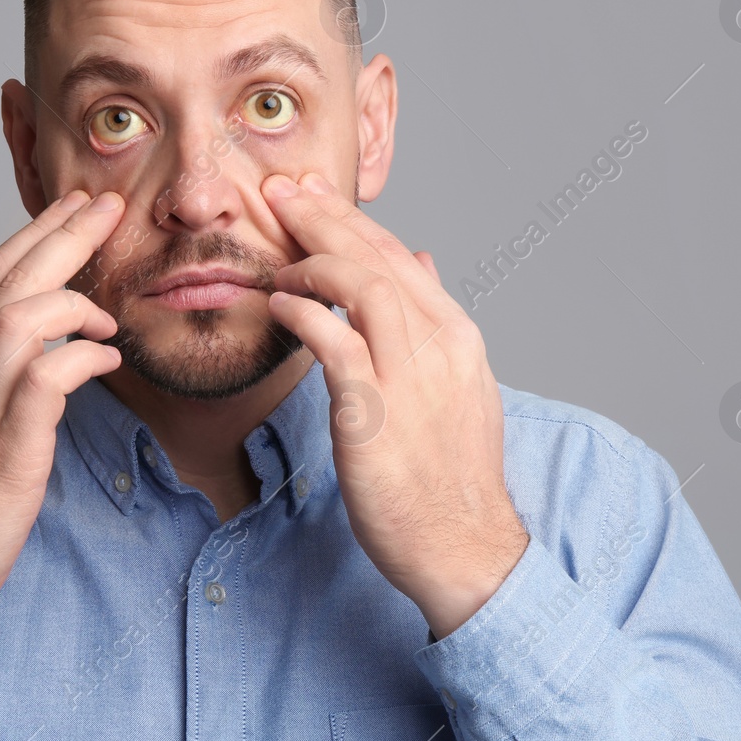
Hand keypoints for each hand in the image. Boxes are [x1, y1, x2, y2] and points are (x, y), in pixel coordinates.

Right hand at [0, 189, 125, 740]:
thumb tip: (36, 365)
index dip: (34, 236)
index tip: (73, 208)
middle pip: (9, 279)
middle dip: (62, 234)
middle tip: (108, 204)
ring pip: (22, 315)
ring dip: (72, 295)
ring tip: (108, 305)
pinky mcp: (5, 449)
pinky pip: (46, 380)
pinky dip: (80, 359)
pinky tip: (105, 361)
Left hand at [261, 171, 527, 638]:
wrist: (464, 548)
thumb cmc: (449, 473)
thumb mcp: (457, 385)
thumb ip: (433, 322)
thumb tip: (422, 260)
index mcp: (457, 336)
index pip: (399, 256)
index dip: (349, 220)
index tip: (309, 194)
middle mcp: (440, 347)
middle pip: (378, 259)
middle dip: (324, 217)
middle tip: (278, 191)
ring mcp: (411, 380)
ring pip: (364, 288)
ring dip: (314, 262)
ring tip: (276, 261)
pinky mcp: (376, 415)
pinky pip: (337, 345)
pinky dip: (304, 315)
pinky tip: (277, 305)